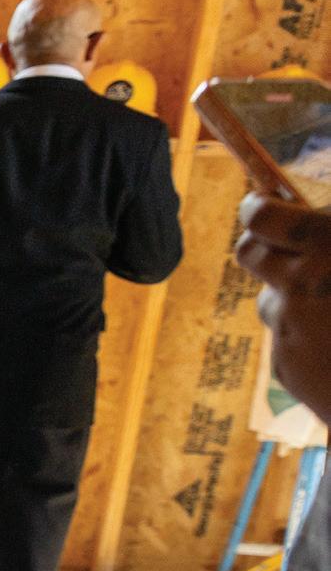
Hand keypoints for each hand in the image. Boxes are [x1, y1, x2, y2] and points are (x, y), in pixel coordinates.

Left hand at [241, 194, 330, 418]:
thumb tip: (313, 215)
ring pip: (270, 299)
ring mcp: (288, 329)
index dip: (256, 207)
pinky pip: (287, 339)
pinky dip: (307, 337)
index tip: (260, 204)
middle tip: (284, 246)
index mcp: (328, 247)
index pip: (259, 216)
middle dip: (262, 246)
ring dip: (292, 297)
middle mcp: (299, 286)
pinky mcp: (285, 367)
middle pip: (247, 254)